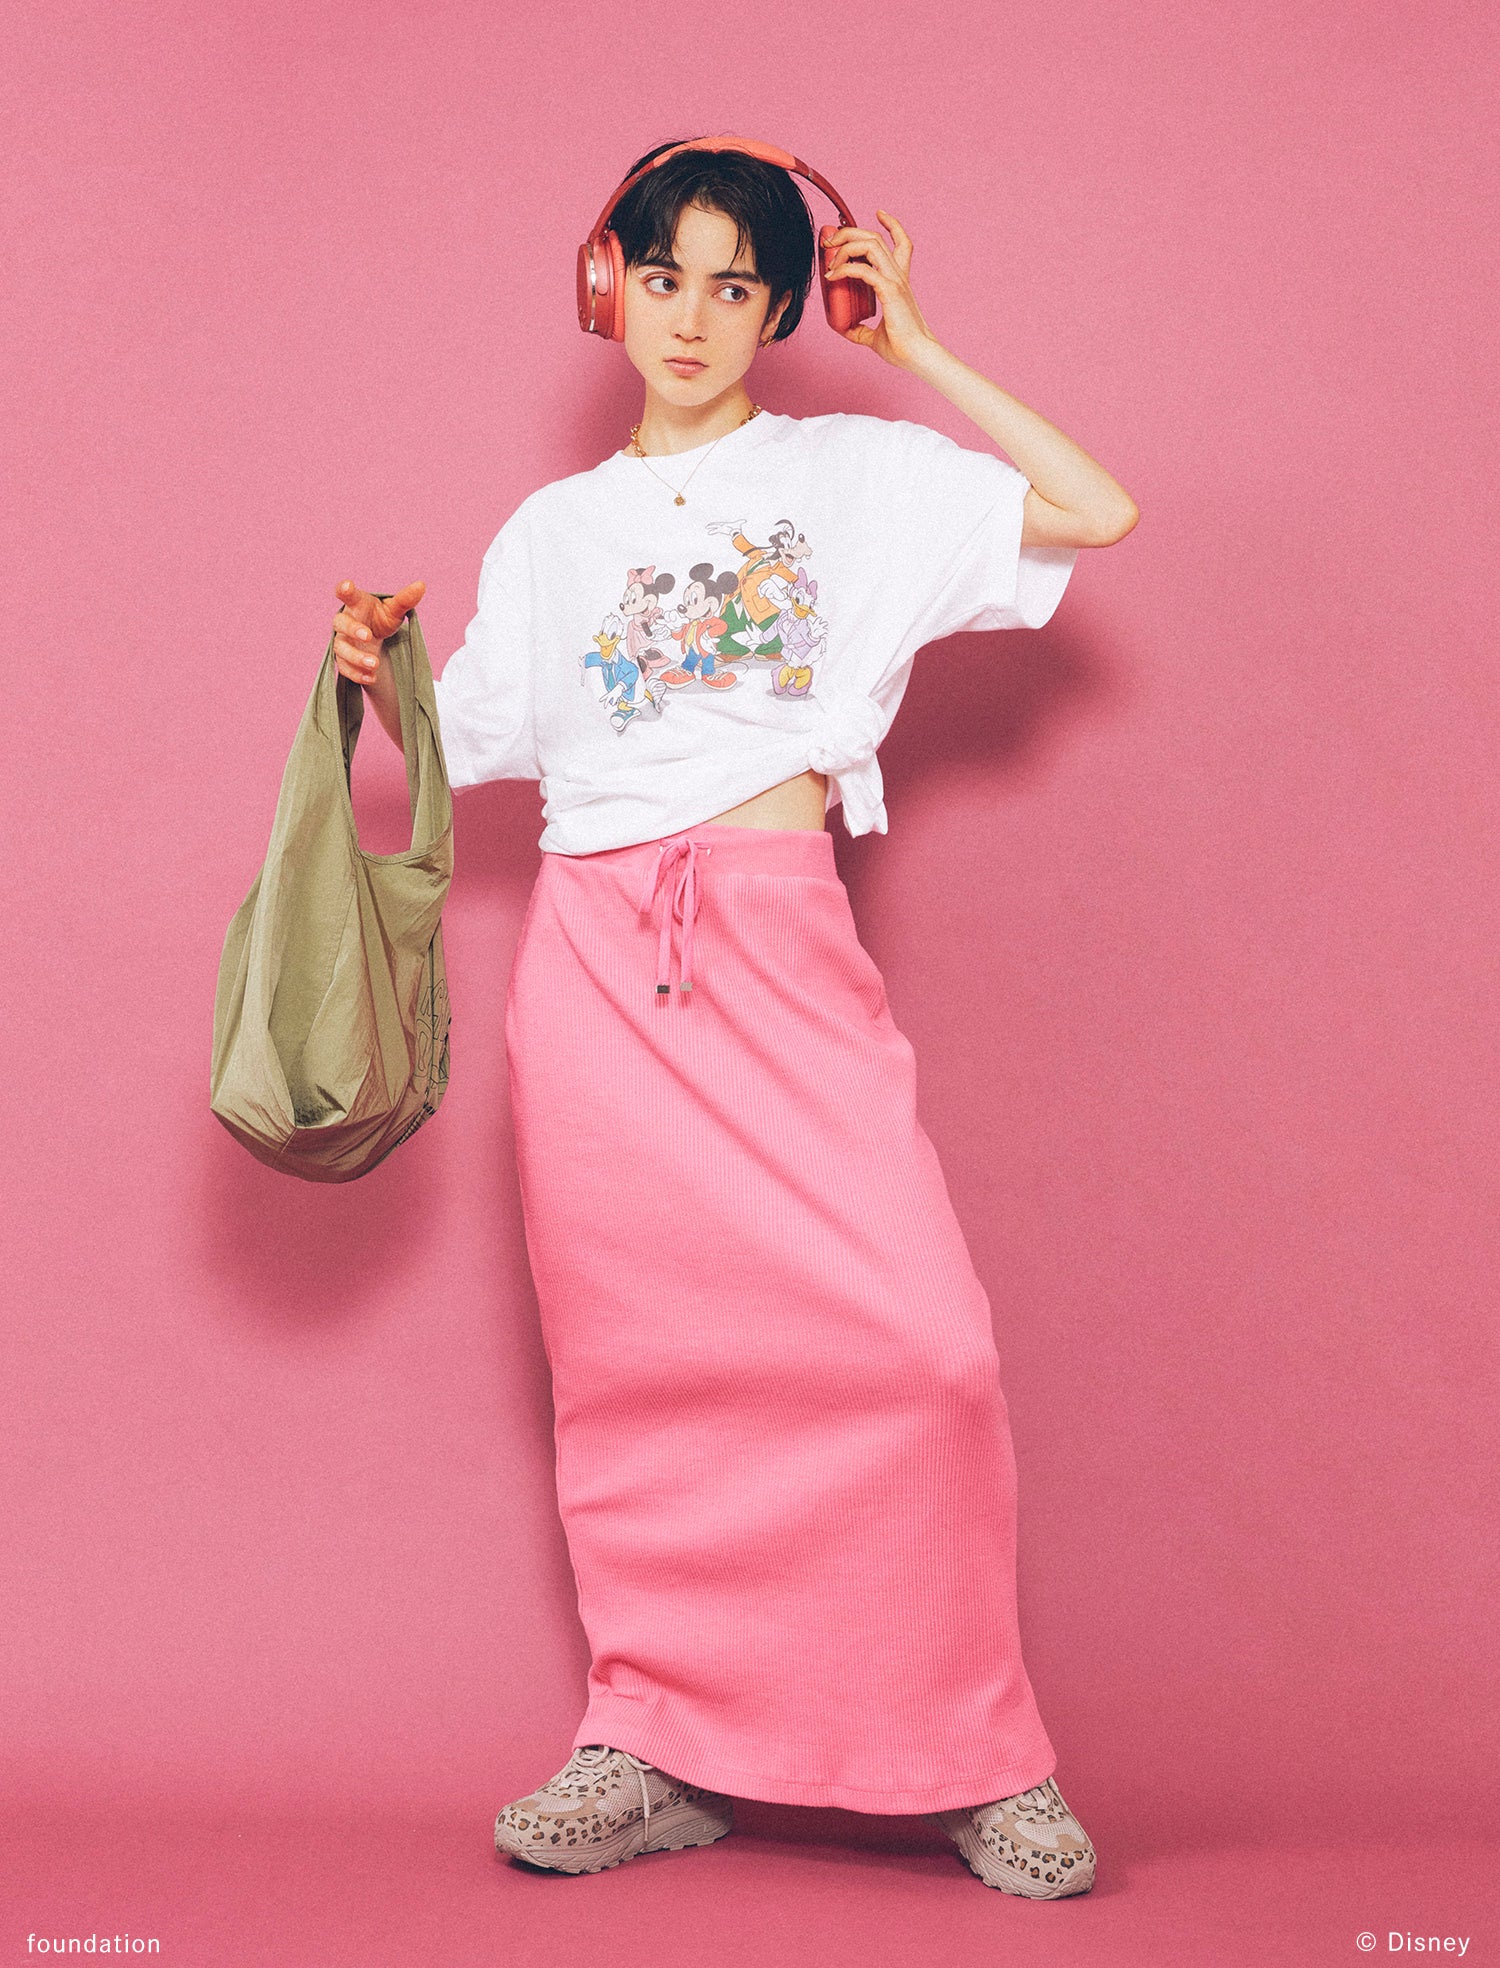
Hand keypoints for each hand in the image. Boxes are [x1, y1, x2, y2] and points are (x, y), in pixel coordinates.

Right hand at [331, 578, 425, 684]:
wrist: (374, 638)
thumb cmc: (381, 618)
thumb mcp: (394, 610)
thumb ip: (405, 599)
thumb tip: (421, 585)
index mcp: (356, 604)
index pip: (347, 594)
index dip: (345, 589)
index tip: (347, 586)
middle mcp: (345, 621)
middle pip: (340, 623)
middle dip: (352, 630)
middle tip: (369, 636)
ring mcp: (342, 640)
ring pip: (341, 648)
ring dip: (356, 657)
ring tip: (374, 663)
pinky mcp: (344, 659)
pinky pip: (344, 668)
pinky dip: (357, 674)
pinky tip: (372, 677)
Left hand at [822, 211, 939, 370]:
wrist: (918, 357)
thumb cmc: (902, 348)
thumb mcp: (875, 336)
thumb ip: (860, 330)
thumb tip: (846, 329)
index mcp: (899, 281)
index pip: (901, 243)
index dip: (891, 225)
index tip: (879, 214)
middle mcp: (898, 275)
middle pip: (875, 238)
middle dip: (850, 232)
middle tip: (830, 240)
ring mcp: (895, 280)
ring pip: (870, 244)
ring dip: (845, 246)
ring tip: (829, 260)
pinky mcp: (889, 291)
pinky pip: (863, 269)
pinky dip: (845, 268)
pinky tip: (832, 277)